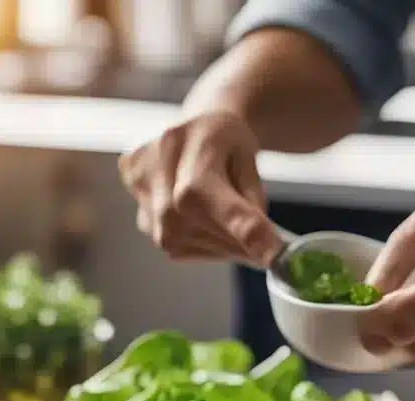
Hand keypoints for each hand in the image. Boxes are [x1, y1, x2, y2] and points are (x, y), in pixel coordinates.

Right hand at [118, 111, 281, 265]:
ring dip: (220, 243)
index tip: (274, 256)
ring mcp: (141, 197)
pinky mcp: (140, 216)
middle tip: (265, 244)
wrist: (193, 130)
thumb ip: (253, 197)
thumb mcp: (250, 156)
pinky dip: (203, 242)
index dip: (241, 229)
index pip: (208, 196)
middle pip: (197, 227)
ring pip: (187, 244)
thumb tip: (260, 244)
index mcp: (187, 146)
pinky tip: (208, 221)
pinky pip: (178, 246)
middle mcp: (155, 171)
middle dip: (237, 242)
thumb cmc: (226, 141)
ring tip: (230, 220)